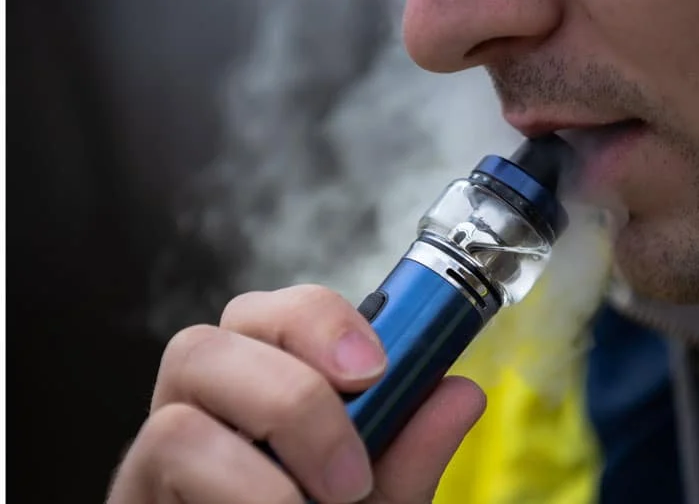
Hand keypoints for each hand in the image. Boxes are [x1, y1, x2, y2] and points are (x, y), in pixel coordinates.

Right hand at [107, 285, 485, 503]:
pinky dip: (243, 483)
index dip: (324, 322)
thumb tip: (462, 393)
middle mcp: (207, 406)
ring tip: (323, 501)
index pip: (278, 312)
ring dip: (273, 426)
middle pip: (218, 331)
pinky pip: (166, 447)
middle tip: (351, 470)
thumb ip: (409, 454)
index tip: (376, 370)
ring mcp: (162, 446)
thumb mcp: (378, 502)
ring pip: (189, 365)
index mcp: (265, 389)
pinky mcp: (138, 488)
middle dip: (297, 385)